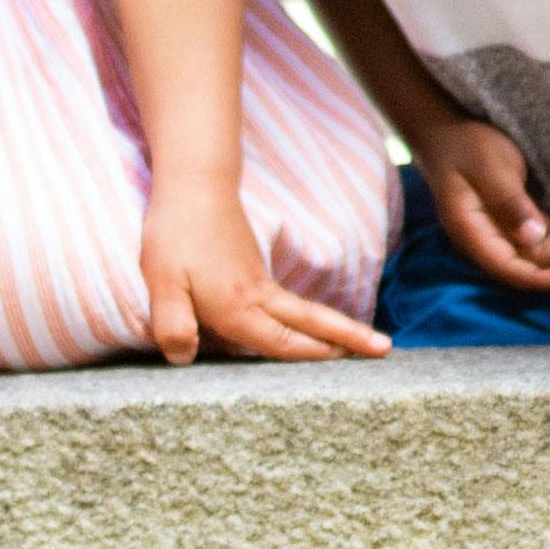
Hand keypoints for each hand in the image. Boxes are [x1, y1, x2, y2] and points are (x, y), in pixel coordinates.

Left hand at [144, 175, 390, 361]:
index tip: (350, 363)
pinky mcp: (250, 268)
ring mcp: (257, 280)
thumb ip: (173, 326)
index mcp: (237, 308)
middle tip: (387, 349)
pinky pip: (283, 304)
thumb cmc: (176, 237)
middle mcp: (256, 297)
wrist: (195, 186)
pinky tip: (306, 327)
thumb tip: (185, 359)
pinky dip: (305, 319)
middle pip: (310, 323)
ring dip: (332, 329)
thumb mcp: (162, 285)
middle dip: (348, 338)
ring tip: (360, 342)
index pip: (281, 342)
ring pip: (301, 312)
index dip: (312, 356)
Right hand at [409, 117, 549, 293]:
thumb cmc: (464, 146)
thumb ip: (509, 201)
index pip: (508, 269)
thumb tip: (534, 238)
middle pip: (541, 259)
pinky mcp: (525, 221)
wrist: (452, 131)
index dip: (539, 280)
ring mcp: (511, 232)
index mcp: (474, 235)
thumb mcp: (488, 167)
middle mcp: (494, 241)